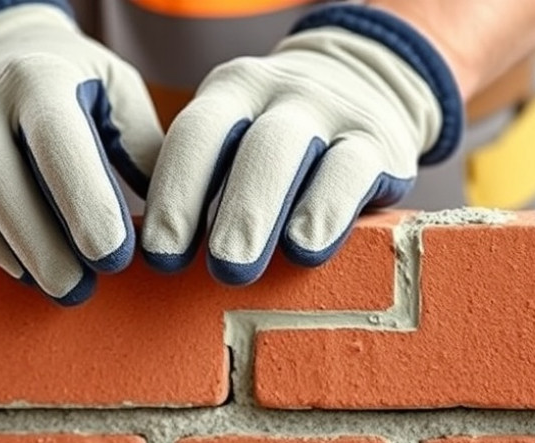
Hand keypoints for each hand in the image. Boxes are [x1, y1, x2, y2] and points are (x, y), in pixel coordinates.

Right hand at [0, 0, 162, 303]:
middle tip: (86, 288)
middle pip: (7, 180)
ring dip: (22, 253)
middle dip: (46, 241)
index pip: (58, 141)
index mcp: (41, 78)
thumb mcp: (118, 91)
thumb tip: (169, 215)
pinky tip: (29, 275)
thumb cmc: (79, 83)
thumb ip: (142, 145)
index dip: (85, 200)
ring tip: (65, 291)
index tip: (115, 254)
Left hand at [141, 5, 461, 284]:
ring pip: (290, 152)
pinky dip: (326, 212)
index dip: (173, 193)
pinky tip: (306, 249)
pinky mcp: (378, 141)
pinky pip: (351, 172)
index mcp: (232, 91)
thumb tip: (157, 251)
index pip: (195, 136)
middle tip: (212, 266)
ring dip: (260, 212)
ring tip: (241, 268)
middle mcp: (278, 92)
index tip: (160, 254)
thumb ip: (205, 178)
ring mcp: (330, 111)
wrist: (369, 81)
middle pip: (245, 145)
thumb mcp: (240, 136)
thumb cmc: (281, 141)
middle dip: (222, 210)